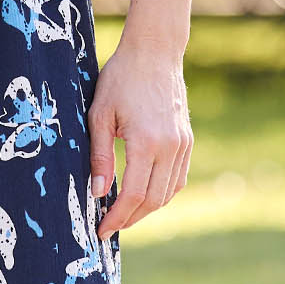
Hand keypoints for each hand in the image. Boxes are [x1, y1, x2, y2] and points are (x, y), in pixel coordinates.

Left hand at [87, 39, 192, 242]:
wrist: (155, 53)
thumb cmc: (120, 79)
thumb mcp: (99, 115)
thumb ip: (99, 156)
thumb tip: (97, 193)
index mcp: (146, 142)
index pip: (132, 195)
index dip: (116, 217)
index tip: (100, 230)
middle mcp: (170, 147)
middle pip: (152, 200)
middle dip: (130, 219)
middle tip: (110, 227)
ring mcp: (182, 144)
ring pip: (168, 192)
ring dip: (147, 209)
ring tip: (124, 215)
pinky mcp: (187, 140)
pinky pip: (178, 178)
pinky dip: (162, 193)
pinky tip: (144, 195)